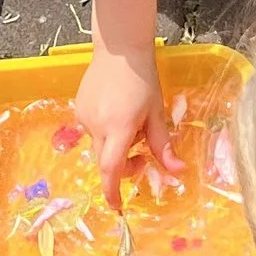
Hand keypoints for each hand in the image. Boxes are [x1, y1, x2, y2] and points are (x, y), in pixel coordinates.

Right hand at [77, 45, 171, 205]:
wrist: (119, 50)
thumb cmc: (143, 79)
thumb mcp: (157, 113)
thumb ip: (163, 145)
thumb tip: (177, 172)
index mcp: (119, 127)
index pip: (112, 168)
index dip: (113, 190)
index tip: (118, 205)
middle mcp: (97, 125)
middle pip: (105, 161)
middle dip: (123, 166)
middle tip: (143, 157)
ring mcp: (84, 117)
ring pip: (99, 146)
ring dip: (115, 146)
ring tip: (131, 124)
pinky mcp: (78, 109)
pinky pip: (93, 131)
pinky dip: (106, 133)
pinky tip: (117, 113)